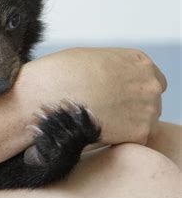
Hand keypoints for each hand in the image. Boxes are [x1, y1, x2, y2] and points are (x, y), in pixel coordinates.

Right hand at [16, 48, 166, 144]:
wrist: (46, 95)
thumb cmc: (59, 73)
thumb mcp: (90, 58)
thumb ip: (111, 68)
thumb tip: (111, 81)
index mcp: (138, 61)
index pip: (150, 79)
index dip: (131, 90)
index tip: (114, 97)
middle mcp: (149, 83)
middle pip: (149, 101)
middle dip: (130, 108)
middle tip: (103, 112)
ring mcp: (147, 108)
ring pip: (143, 122)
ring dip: (125, 124)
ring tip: (96, 122)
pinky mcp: (139, 133)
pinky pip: (134, 139)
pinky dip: (117, 139)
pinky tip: (96, 132)